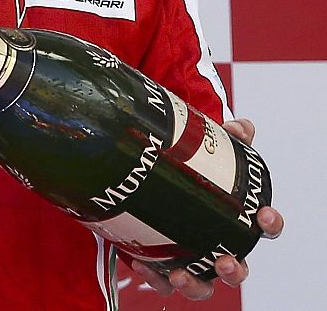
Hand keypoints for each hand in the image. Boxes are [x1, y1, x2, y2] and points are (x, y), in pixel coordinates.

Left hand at [127, 117, 283, 300]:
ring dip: (194, 284)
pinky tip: (141, 263)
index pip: (265, 227)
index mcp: (237, 219)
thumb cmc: (195, 174)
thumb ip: (227, 138)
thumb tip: (240, 126)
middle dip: (234, 269)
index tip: (262, 215)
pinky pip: (162, 280)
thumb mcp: (209, 152)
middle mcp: (219, 244)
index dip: (269, 223)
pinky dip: (154, 276)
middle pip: (237, 268)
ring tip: (180, 276)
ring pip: (202, 284)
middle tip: (224, 261)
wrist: (156, 178)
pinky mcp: (163, 263)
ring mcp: (192, 257)